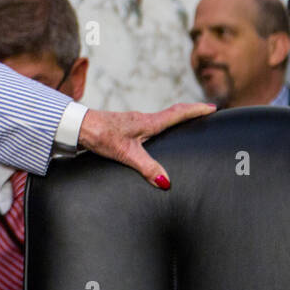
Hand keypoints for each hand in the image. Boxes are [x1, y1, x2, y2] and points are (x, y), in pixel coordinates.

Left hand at [77, 102, 214, 188]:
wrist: (76, 126)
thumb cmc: (100, 135)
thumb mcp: (126, 154)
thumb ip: (147, 168)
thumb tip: (166, 182)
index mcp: (148, 122)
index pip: (177, 113)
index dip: (195, 110)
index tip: (212, 107)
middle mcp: (142, 119)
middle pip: (171, 114)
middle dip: (189, 114)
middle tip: (205, 113)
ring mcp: (132, 122)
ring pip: (158, 120)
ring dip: (173, 120)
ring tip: (186, 125)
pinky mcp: (123, 127)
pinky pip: (147, 125)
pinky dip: (159, 127)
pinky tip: (155, 137)